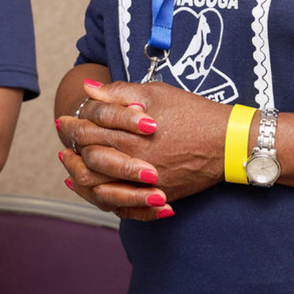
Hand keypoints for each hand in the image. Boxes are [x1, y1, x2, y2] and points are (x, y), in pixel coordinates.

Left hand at [56, 78, 231, 216]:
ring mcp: (146, 184)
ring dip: (81, 176)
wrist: (228, 142)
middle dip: (73, 149)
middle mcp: (135, 163)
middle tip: (65, 140)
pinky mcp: (158, 196)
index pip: (90, 132)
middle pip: (90, 160)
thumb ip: (119, 92)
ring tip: (71, 166)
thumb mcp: (156, 93)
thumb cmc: (193, 113)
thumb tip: (88, 88)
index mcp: (132, 136)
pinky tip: (96, 190)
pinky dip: (104, 198)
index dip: (74, 125)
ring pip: (100, 188)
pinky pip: (122, 205)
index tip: (66, 120)